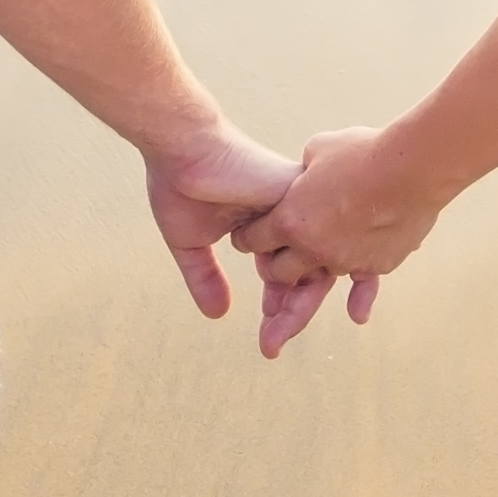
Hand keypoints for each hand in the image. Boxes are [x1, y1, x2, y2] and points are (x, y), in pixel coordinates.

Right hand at [140, 120, 324, 346]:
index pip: (286, 269)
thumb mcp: (190, 243)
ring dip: (295, 306)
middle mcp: (289, 217)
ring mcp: (298, 207)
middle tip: (271, 349)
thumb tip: (219, 316)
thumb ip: (205, 277)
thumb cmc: (179, 185)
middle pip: (305, 272)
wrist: (180, 148)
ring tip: (273, 336)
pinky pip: (318, 245)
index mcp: (268, 224)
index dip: (278, 302)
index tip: (267, 335)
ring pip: (313, 263)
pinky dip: (302, 281)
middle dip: (290, 314)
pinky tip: (282, 308)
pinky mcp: (299, 198)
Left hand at [237, 125, 443, 357]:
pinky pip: (362, 285)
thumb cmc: (362, 153)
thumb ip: (305, 170)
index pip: (253, 239)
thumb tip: (307, 172)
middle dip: (273, 269)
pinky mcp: (376, 265)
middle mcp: (312, 248)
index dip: (248, 237)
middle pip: (278, 273)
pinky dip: (359, 295)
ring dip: (311, 283)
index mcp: (289, 219)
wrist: (412, 169)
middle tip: (273, 263)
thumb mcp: (319, 150)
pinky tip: (357, 313)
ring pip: (318, 282)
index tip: (248, 236)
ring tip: (306, 290)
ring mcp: (344, 261)